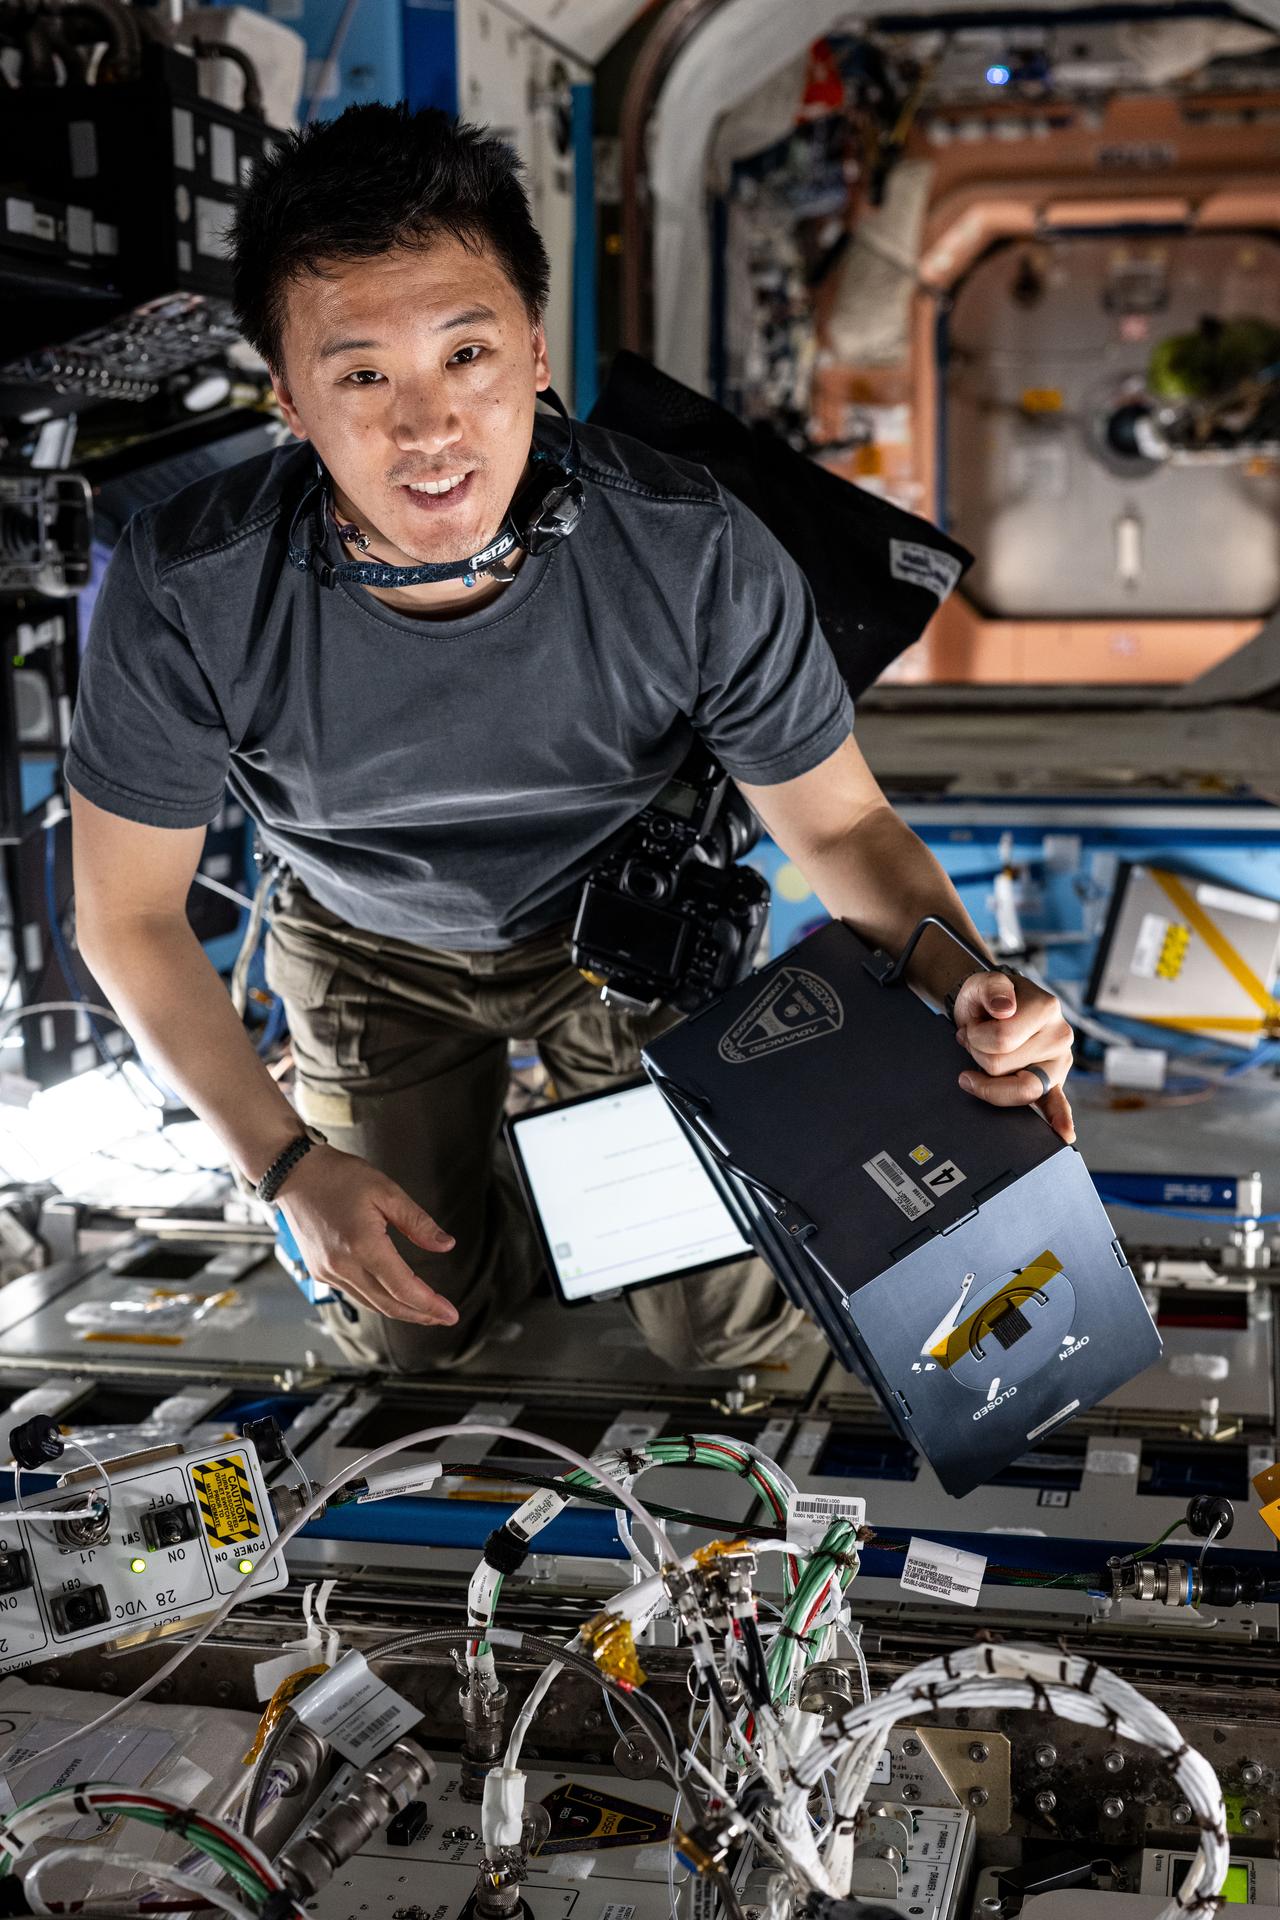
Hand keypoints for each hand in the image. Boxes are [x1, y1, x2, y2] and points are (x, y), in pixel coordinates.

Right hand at [277, 1144, 459, 1324]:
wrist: (295, 1173)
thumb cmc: (338, 1176)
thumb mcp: (387, 1191)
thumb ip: (418, 1222)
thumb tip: (445, 1245)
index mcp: (362, 1245)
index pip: (403, 1288)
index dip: (430, 1305)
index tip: (450, 1313)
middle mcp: (342, 1265)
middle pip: (388, 1304)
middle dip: (419, 1314)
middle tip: (444, 1317)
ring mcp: (327, 1271)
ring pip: (371, 1303)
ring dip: (400, 1310)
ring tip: (425, 1310)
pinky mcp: (320, 1271)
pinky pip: (355, 1294)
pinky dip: (378, 1300)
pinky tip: (393, 1296)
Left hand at [952, 970, 1075, 1142]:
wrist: (989, 1006)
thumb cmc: (987, 998)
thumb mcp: (984, 982)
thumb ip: (992, 988)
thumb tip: (1004, 1008)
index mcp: (1046, 1008)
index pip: (1002, 1040)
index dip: (976, 1037)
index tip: (971, 1028)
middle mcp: (1059, 1036)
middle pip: (1004, 1066)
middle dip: (979, 1055)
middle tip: (975, 1040)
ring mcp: (1058, 1063)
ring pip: (1020, 1089)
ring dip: (991, 1080)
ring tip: (981, 1063)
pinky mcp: (1053, 1083)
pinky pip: (1058, 1104)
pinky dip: (1061, 1119)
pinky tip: (1065, 1134)